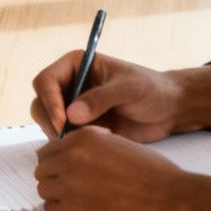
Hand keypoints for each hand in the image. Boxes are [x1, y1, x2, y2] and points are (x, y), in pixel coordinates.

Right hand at [29, 50, 184, 140]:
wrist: (169, 110)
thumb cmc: (152, 89)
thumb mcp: (129, 88)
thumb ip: (101, 98)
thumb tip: (71, 114)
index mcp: (75, 65)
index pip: (45, 81)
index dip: (49, 101)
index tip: (63, 121)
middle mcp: (70, 85)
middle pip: (40, 103)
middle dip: (50, 121)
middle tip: (68, 136)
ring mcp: (74, 108)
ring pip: (48, 123)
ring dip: (60, 135)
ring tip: (88, 139)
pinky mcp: (81, 127)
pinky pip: (64, 138)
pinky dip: (71, 144)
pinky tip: (93, 145)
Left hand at [35, 126, 210, 210]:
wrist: (170, 202)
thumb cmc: (154, 174)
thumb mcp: (121, 144)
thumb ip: (93, 144)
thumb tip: (76, 149)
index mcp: (82, 140)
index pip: (50, 149)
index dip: (58, 159)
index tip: (67, 168)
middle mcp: (70, 160)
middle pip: (42, 169)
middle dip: (54, 176)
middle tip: (72, 186)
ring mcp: (68, 188)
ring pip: (43, 189)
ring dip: (57, 193)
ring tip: (78, 199)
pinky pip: (50, 210)